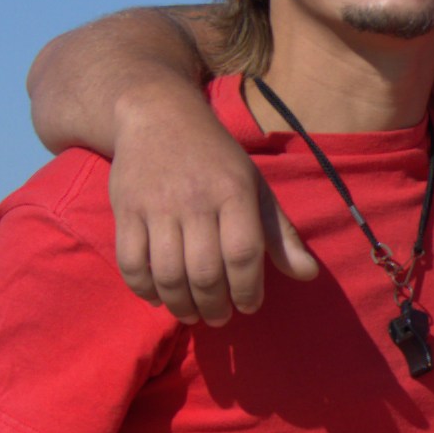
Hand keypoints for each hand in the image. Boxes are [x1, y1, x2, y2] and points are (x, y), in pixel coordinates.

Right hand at [109, 88, 321, 328]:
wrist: (158, 115)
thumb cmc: (215, 158)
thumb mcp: (255, 186)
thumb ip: (279, 233)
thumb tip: (307, 275)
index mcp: (234, 192)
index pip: (244, 254)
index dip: (248, 289)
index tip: (249, 306)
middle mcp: (195, 199)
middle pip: (205, 272)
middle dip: (215, 306)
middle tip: (219, 317)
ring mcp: (156, 205)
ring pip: (168, 274)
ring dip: (181, 305)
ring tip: (191, 314)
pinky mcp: (126, 210)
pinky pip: (132, 263)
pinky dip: (144, 289)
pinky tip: (157, 297)